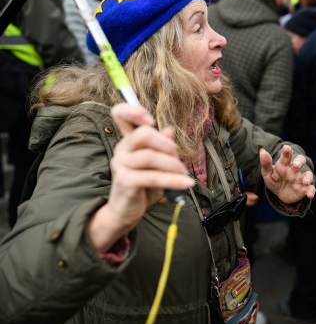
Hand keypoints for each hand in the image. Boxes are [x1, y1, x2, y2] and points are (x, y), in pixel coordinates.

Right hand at [87, 103, 193, 253]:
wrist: (126, 212)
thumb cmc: (143, 185)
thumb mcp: (157, 165)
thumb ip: (163, 147)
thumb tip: (169, 130)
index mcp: (129, 141)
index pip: (120, 114)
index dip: (134, 111)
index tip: (151, 120)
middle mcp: (122, 149)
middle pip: (143, 134)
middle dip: (167, 145)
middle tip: (178, 159)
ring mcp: (121, 165)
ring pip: (150, 157)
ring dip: (174, 166)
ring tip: (185, 175)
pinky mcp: (126, 182)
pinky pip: (153, 177)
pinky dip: (174, 180)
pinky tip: (187, 184)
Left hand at [259, 145, 314, 203]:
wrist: (280, 194)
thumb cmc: (275, 179)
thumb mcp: (267, 173)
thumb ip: (266, 163)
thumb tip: (262, 151)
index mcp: (284, 164)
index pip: (286, 156)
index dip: (287, 152)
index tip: (286, 148)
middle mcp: (294, 170)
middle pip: (300, 161)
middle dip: (299, 162)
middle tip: (296, 165)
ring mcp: (300, 179)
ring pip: (308, 175)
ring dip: (308, 178)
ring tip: (305, 182)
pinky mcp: (304, 189)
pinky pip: (311, 189)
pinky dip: (311, 191)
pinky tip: (310, 195)